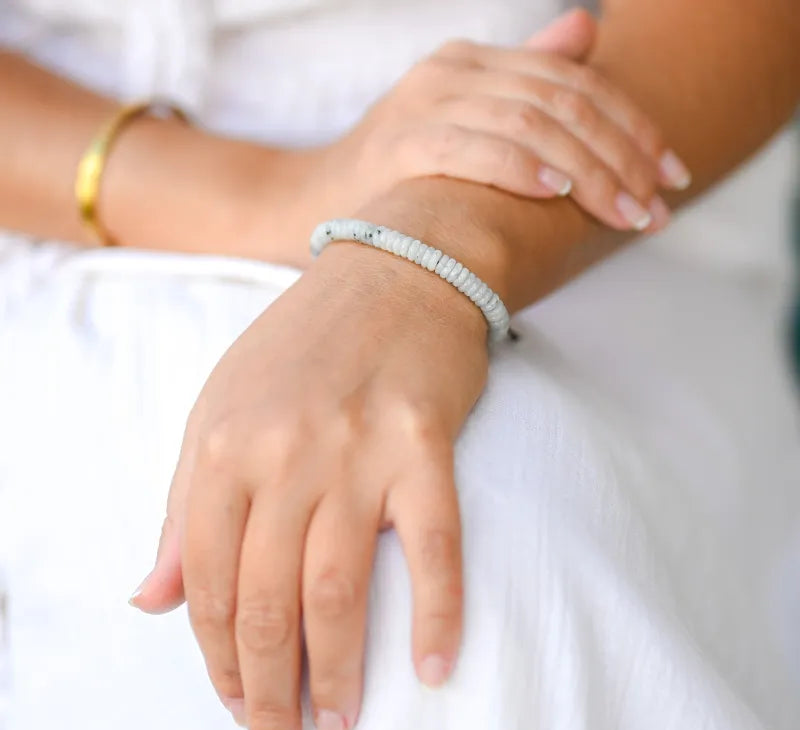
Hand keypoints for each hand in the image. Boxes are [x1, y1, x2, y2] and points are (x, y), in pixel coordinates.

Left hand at [130, 238, 487, 729]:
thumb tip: (152, 599)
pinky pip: (433, 545)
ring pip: (336, 587)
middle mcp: (283, 454)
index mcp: (221, 447)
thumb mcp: (218, 413)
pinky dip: (436, 611)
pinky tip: (432, 667)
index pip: (207, 583)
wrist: (392, 274)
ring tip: (338, 726)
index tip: (234, 704)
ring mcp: (356, 451)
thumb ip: (183, 509)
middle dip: (265, 691)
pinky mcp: (424, 446)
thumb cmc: (302, 347)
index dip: (217, 658)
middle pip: (267, 600)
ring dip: (334, 671)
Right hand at [316, 9, 689, 231]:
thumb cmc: (399, 176)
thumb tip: (586, 32)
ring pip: (530, 124)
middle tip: (658, 207)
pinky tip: (557, 193)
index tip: (670, 174)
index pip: (576, 83)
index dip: (633, 126)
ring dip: (589, 172)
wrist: (315, 203)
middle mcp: (455, 69)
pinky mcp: (401, 142)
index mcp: (476, 62)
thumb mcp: (466, 123)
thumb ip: (525, 80)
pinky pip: (473, 146)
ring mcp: (426, 102)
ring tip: (627, 214)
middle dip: (623, 157)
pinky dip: (520, 168)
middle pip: (564, 102)